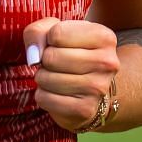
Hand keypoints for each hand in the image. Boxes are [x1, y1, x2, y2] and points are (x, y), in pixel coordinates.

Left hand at [23, 16, 119, 131]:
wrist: (92, 90)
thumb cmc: (71, 54)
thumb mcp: (56, 32)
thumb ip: (38, 32)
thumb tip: (34, 57)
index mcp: (104, 37)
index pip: (57, 33)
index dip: (49, 39)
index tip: (59, 45)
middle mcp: (107, 62)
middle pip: (51, 57)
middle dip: (45, 60)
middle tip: (56, 64)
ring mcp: (98, 88)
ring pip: (46, 78)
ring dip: (43, 78)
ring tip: (57, 77)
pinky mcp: (85, 109)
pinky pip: (45, 98)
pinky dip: (43, 96)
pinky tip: (57, 93)